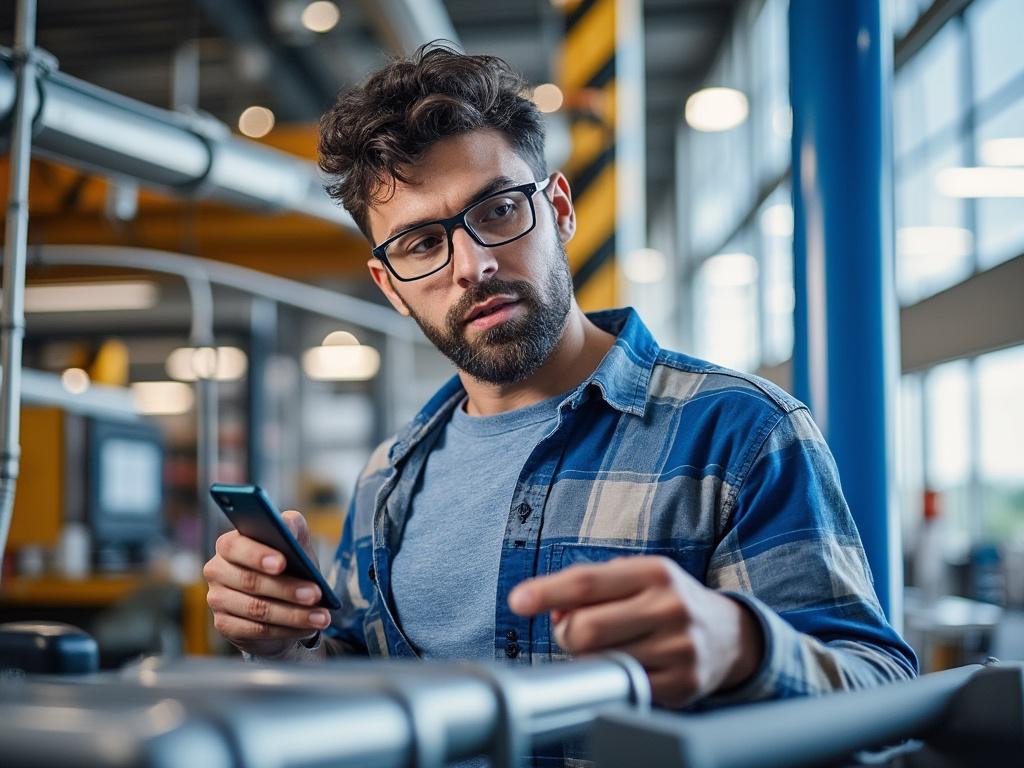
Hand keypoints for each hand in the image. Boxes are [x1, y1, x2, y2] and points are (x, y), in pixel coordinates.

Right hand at [203, 510, 329, 656]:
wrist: (281, 600)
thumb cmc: (288, 564)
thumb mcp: (293, 542)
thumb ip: (291, 526)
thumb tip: (287, 525)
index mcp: (229, 544)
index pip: (236, 546)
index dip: (258, 555)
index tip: (282, 563)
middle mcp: (217, 570)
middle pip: (250, 581)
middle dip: (287, 588)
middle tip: (315, 594)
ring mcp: (218, 600)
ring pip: (257, 609)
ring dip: (293, 614)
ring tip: (320, 616)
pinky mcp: (225, 626)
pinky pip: (257, 630)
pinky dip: (287, 629)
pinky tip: (308, 627)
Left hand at [508, 556, 762, 707]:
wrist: (729, 635)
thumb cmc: (667, 600)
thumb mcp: (636, 577)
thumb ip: (590, 586)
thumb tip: (549, 607)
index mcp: (654, 572)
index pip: (587, 581)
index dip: (546, 592)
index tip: (518, 600)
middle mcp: (670, 606)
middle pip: (586, 628)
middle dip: (567, 634)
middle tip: (575, 632)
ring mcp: (679, 648)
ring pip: (601, 662)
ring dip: (588, 659)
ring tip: (606, 648)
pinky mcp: (683, 685)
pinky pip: (625, 690)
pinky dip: (613, 681)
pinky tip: (624, 667)